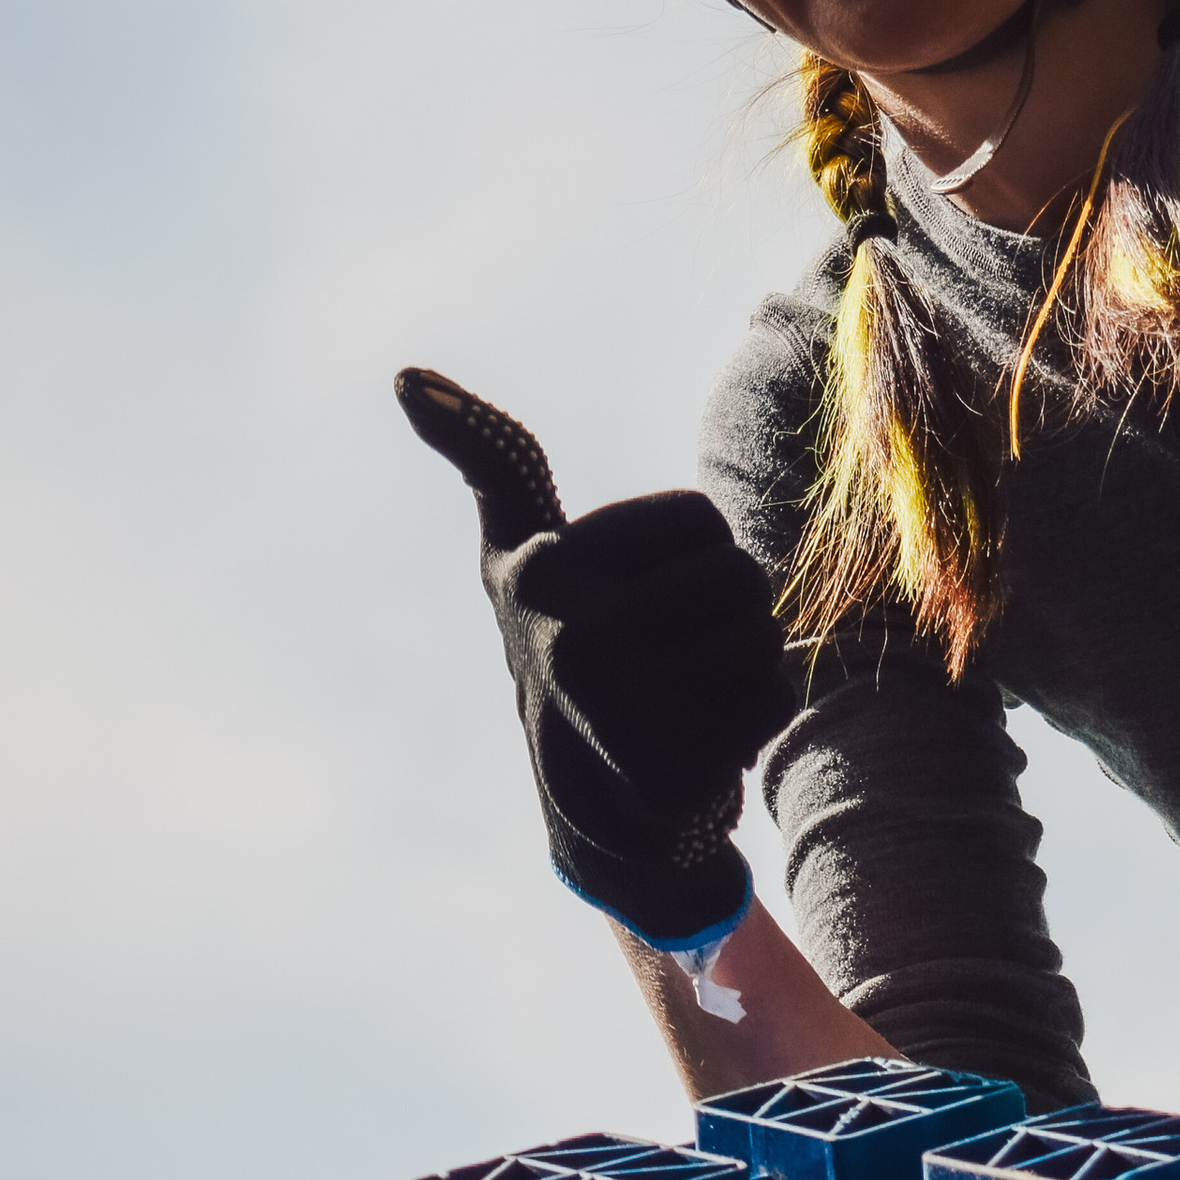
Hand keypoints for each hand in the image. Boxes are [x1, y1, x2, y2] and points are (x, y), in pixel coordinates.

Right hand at [396, 367, 790, 950]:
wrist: (583, 803)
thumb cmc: (561, 641)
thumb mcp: (513, 543)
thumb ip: (485, 455)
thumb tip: (408, 376)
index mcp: (543, 568)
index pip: (703, 519)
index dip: (686, 555)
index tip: (631, 594)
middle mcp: (573, 637)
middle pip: (740, 575)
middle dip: (724, 611)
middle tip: (670, 654)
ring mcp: (620, 711)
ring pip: (763, 635)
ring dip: (742, 663)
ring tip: (685, 693)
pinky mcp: (669, 771)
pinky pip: (772, 700)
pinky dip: (753, 718)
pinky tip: (702, 740)